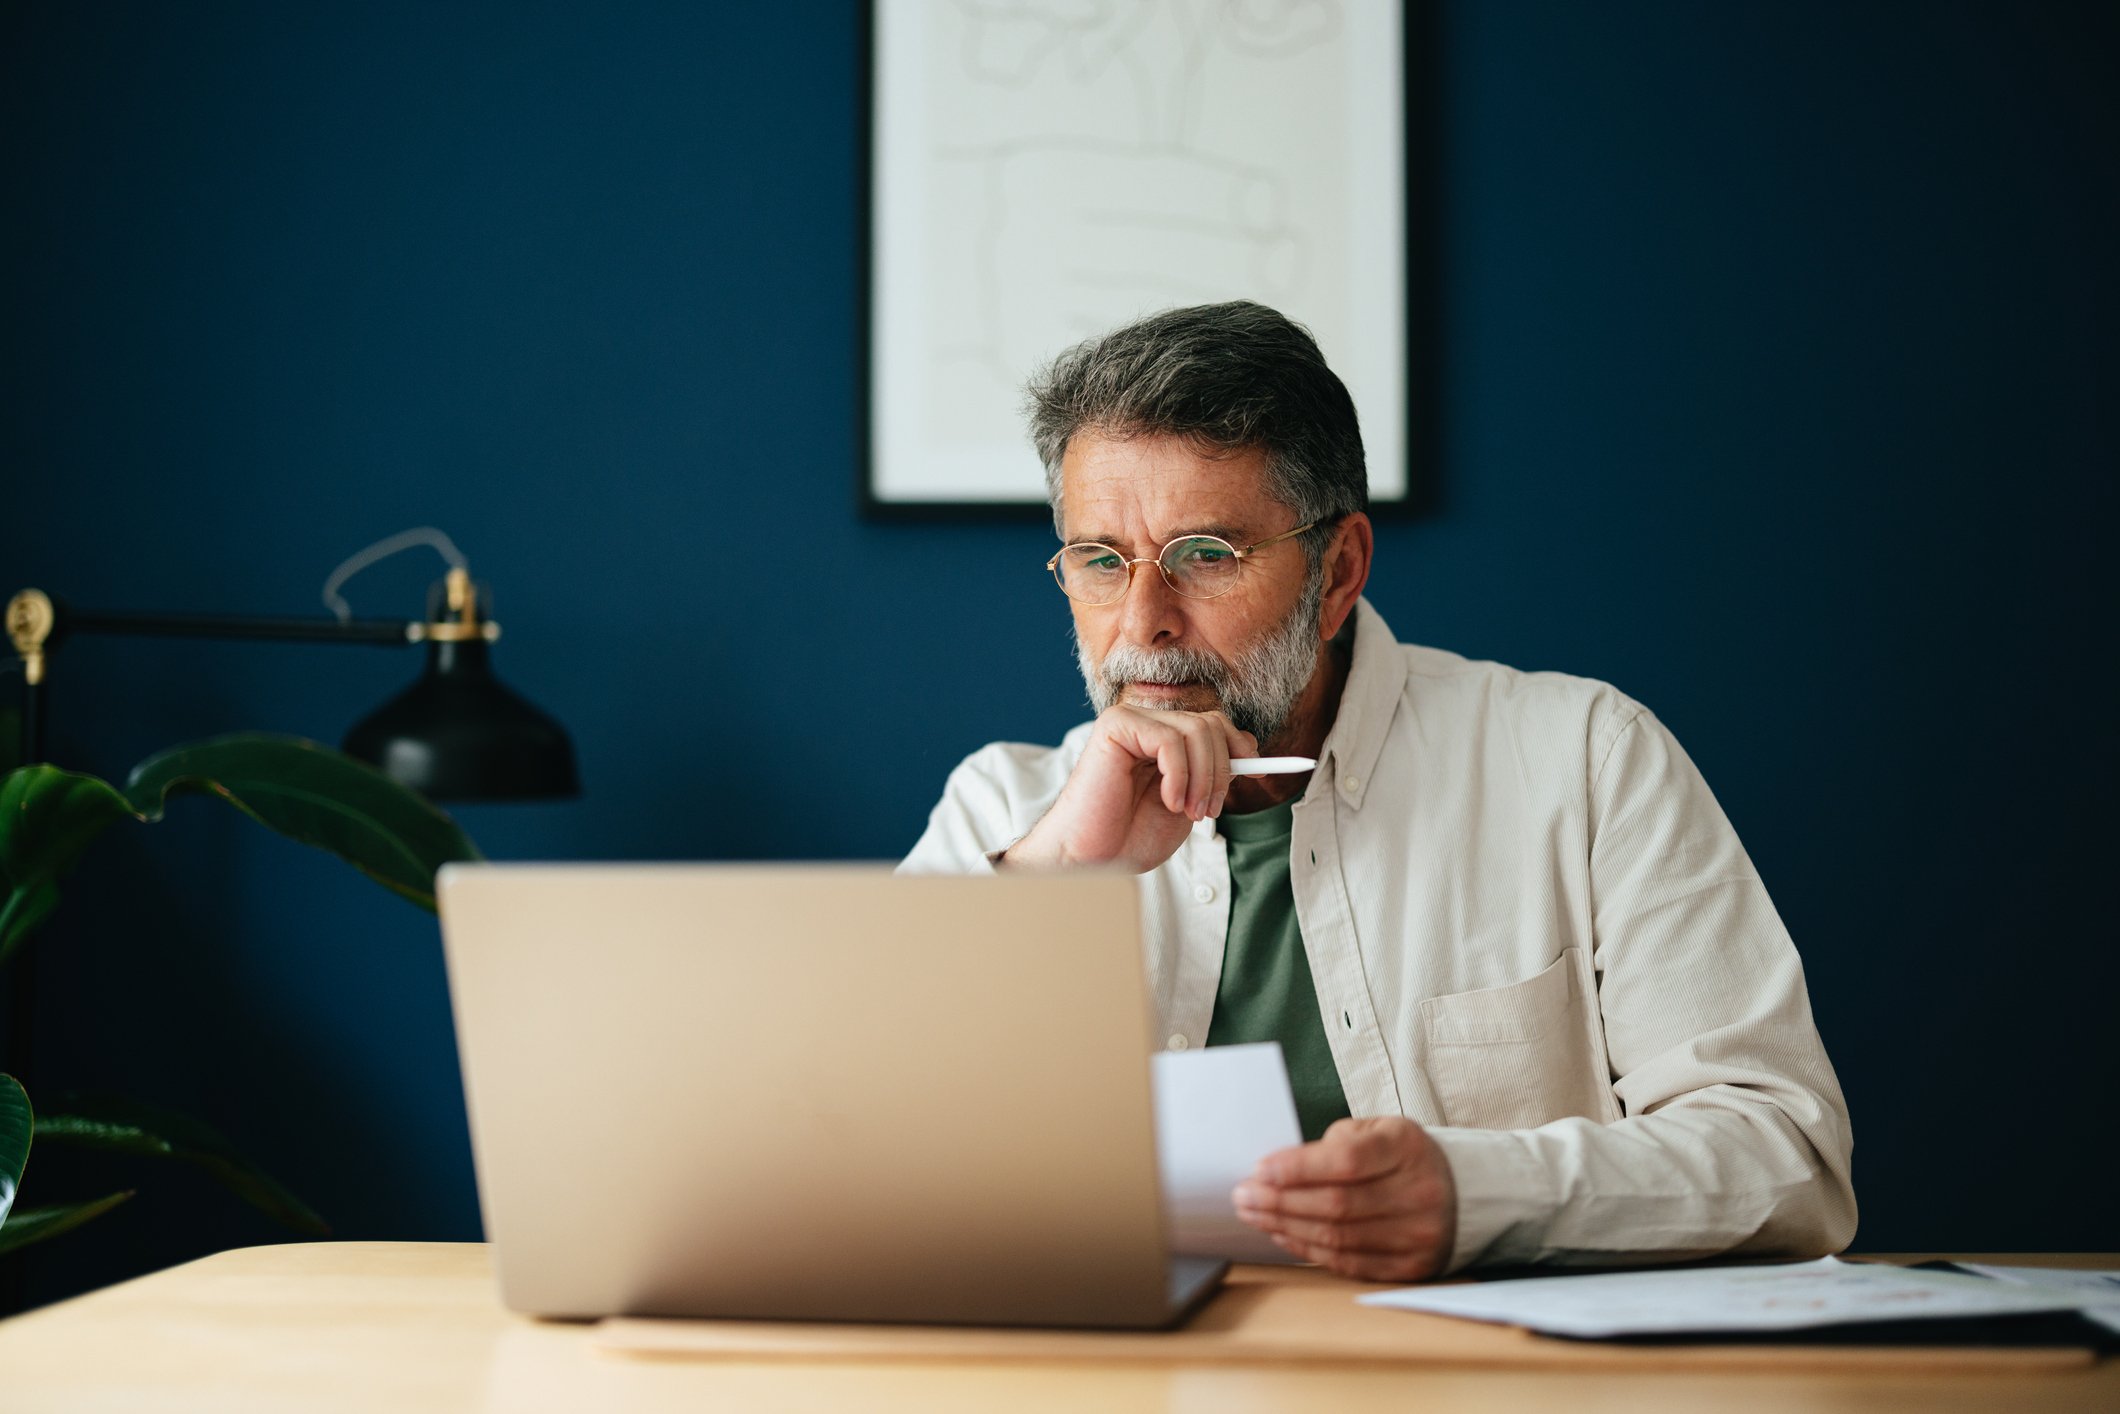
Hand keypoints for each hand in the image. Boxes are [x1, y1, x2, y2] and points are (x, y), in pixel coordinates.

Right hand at [1002, 706, 1256, 873]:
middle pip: (1211, 724)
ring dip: (1204, 778)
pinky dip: (1180, 776)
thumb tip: (1249, 747)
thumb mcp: (1188, 801)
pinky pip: (1170, 740)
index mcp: (1162, 739)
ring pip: (1197, 730)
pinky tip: (1169, 801)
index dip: (1240, 746)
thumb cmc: (1131, 836)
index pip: (1215, 724)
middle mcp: (1147, 723)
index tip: (1257, 774)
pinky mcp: (1116, 727)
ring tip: (1190, 812)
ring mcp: (1131, 720)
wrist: (1092, 858)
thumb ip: (1211, 772)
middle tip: (1210, 811)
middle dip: (1222, 770)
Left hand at [1232, 1117, 1457, 1281]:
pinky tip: (1283, 1235)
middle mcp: (1418, 1193)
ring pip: (1339, 1238)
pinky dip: (1309, 1250)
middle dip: (1280, 1201)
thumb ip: (1336, 1144)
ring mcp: (1417, 1235)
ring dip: (1287, 1227)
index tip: (1260, 1169)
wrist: (1460, 1191)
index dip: (1298, 1168)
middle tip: (1244, 1195)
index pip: (1347, 1161)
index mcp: (1406, 1148)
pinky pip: (1349, 1264)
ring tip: (1255, 1215)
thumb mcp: (1378, 1130)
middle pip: (1337, 1205)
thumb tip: (1279, 1170)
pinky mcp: (1411, 1267)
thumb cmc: (1403, 1156)